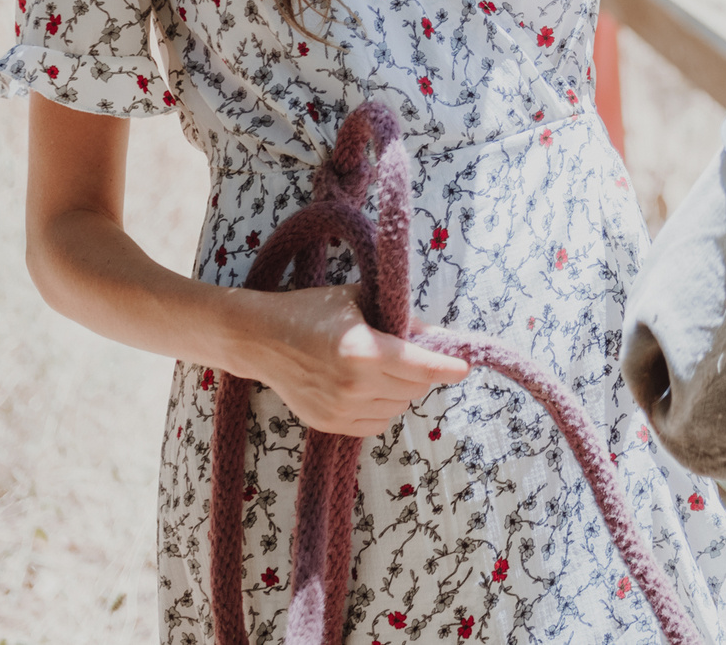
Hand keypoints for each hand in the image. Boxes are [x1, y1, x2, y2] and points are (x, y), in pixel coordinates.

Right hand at [223, 285, 471, 436]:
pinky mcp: (329, 425)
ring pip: (397, 409)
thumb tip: (439, 337)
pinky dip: (381, 407)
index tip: (464, 367)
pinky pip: (375, 424)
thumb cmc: (312, 310)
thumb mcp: (359, 300)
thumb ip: (401, 319)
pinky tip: (365, 386)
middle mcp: (354, 385)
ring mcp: (340, 409)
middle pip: (413, 390)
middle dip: (419, 373)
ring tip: (379, 368)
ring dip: (400, 391)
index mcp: (363, 350)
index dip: (447, 368)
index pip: (420, 366)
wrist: (261, 339)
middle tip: (407, 354)